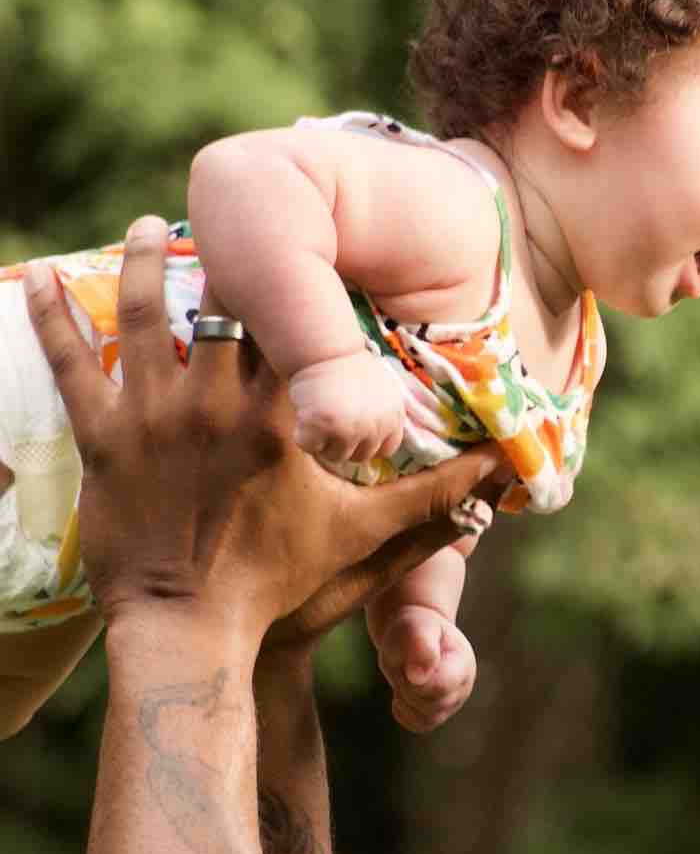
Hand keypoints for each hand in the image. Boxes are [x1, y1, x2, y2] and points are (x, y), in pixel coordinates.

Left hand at [22, 218, 504, 645]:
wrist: (189, 633)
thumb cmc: (281, 585)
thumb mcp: (368, 539)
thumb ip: (434, 500)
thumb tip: (500, 473)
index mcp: (283, 419)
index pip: (299, 327)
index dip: (306, 284)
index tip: (313, 248)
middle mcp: (216, 404)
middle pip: (221, 304)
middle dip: (226, 258)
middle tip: (227, 220)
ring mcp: (154, 418)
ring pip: (145, 315)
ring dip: (149, 263)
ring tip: (154, 225)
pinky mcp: (102, 440)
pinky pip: (69, 362)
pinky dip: (50, 315)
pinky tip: (37, 275)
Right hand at [288, 352, 407, 465]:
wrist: (324, 348)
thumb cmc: (348, 366)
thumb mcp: (382, 391)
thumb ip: (382, 416)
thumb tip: (376, 443)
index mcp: (392, 417)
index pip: (385, 449)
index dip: (367, 444)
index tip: (353, 434)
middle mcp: (375, 426)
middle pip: (359, 456)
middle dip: (344, 444)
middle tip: (330, 423)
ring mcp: (349, 429)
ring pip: (334, 456)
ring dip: (323, 441)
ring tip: (318, 415)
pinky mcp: (322, 427)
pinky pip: (309, 446)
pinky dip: (302, 435)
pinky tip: (304, 414)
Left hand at [370, 605, 477, 732]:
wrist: (414, 635)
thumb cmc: (414, 629)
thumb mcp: (415, 627)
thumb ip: (419, 644)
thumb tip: (418, 677)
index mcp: (462, 664)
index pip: (441, 687)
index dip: (417, 682)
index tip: (406, 667)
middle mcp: (463, 687)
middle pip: (432, 705)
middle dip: (408, 688)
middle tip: (403, 666)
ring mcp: (452, 703)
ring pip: (427, 718)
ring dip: (406, 699)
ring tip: (405, 676)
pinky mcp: (438, 714)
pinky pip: (419, 725)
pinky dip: (404, 711)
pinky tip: (402, 691)